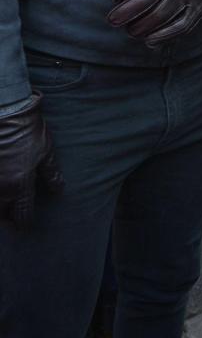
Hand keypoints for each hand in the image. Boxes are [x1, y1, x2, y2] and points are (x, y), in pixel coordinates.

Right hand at [0, 92, 63, 227]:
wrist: (5, 112)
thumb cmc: (27, 131)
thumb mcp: (46, 151)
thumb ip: (51, 174)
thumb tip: (59, 191)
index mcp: (20, 186)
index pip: (22, 215)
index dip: (25, 223)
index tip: (26, 225)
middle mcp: (1, 188)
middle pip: (2, 216)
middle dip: (8, 219)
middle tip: (13, 219)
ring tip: (5, 207)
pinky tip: (0, 190)